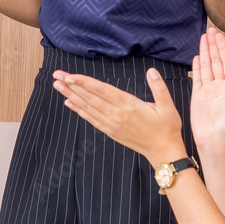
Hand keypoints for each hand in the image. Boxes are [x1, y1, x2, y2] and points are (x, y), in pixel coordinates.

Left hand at [52, 68, 187, 163]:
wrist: (163, 152)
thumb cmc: (167, 128)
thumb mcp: (168, 107)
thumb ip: (159, 88)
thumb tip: (151, 71)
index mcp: (129, 106)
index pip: (102, 91)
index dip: (85, 83)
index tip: (70, 76)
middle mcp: (116, 115)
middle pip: (90, 97)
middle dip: (71, 86)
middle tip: (56, 76)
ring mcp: (111, 124)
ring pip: (87, 107)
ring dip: (71, 96)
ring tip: (58, 86)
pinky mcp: (110, 131)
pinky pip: (91, 119)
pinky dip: (79, 110)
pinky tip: (69, 103)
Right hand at [189, 28, 224, 149]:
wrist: (215, 139)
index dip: (223, 48)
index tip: (218, 35)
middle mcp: (221, 85)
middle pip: (216, 60)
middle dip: (213, 45)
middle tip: (209, 30)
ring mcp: (209, 89)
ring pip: (207, 65)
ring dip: (205, 51)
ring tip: (202, 38)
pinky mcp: (198, 95)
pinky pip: (197, 77)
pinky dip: (197, 65)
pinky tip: (197, 56)